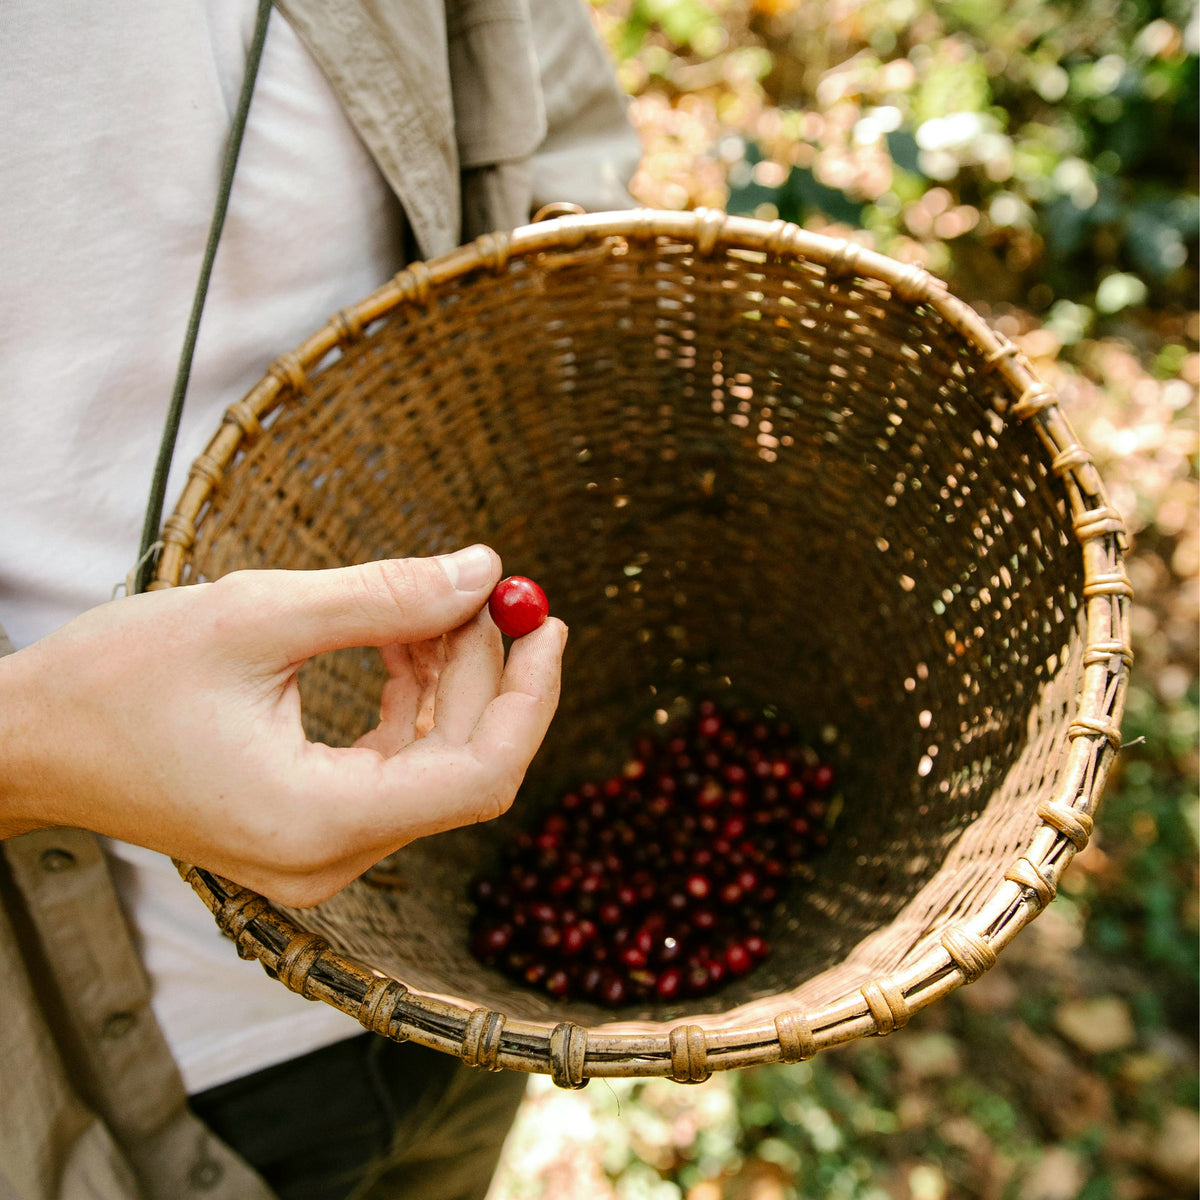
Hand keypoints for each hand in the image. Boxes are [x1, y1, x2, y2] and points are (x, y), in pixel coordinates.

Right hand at [0, 546, 565, 905]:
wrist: (27, 742)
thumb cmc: (116, 681)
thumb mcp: (256, 616)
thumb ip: (384, 597)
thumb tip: (484, 570)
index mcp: (317, 823)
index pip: (480, 776)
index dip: (531, 698)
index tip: (549, 624)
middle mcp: (327, 858)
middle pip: (459, 762)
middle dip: (481, 670)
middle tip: (477, 588)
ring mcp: (317, 852)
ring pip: (428, 761)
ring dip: (443, 680)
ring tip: (429, 604)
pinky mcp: (304, 828)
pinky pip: (389, 765)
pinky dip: (406, 702)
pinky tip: (398, 641)